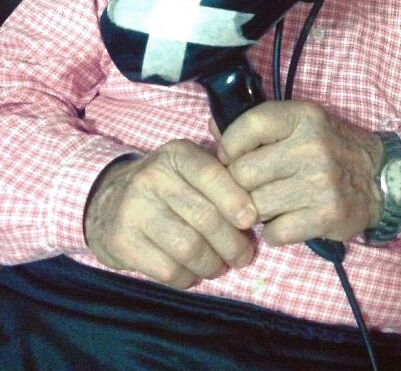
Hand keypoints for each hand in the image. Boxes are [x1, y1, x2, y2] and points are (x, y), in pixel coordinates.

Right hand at [83, 140, 257, 288]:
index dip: (235, 200)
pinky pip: (167, 269)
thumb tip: (262, 191)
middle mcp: (153, 177)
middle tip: (243, 256)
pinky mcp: (121, 242)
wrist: (106, 201)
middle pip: (205, 217)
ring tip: (220, 267)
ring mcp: (133, 210)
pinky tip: (193, 274)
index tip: (252, 221)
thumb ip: (222, 171)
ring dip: (212, 264)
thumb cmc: (166, 185)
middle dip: (232, 243)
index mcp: (177, 154)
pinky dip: (187, 278)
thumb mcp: (189, 164)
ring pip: (188, 247)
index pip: (211, 174)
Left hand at [215, 101, 382, 245]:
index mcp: (302, 117)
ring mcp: (319, 183)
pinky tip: (287, 219)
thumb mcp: (300, 124)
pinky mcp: (324, 216)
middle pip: (243, 173)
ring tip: (272, 203)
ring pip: (255, 206)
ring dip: (257, 210)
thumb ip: (258, 126)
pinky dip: (275, 231)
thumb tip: (211, 127)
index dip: (229, 146)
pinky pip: (274, 233)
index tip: (232, 157)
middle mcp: (311, 146)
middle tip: (253, 187)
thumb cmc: (330, 148)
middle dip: (241, 185)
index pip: (247, 126)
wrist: (379, 177)